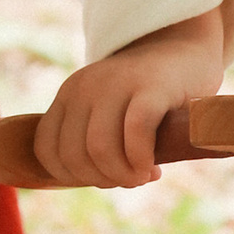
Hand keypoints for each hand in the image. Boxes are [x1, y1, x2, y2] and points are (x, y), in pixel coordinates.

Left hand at [34, 5, 228, 187]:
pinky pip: (135, 130)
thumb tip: (95, 181)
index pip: (47, 149)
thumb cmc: (149, 98)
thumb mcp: (108, 115)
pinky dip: (140, 159)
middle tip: (130, 179)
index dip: (73, 177)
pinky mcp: (152, 85)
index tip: (105, 179)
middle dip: (102, 180)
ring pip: (99, 147)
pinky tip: (153, 167)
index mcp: (69, 95)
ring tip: (143, 175)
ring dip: (122, 175)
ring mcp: (117, 82)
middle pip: (73, 155)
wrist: (186, 52)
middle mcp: (85, 86)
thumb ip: (93, 142)